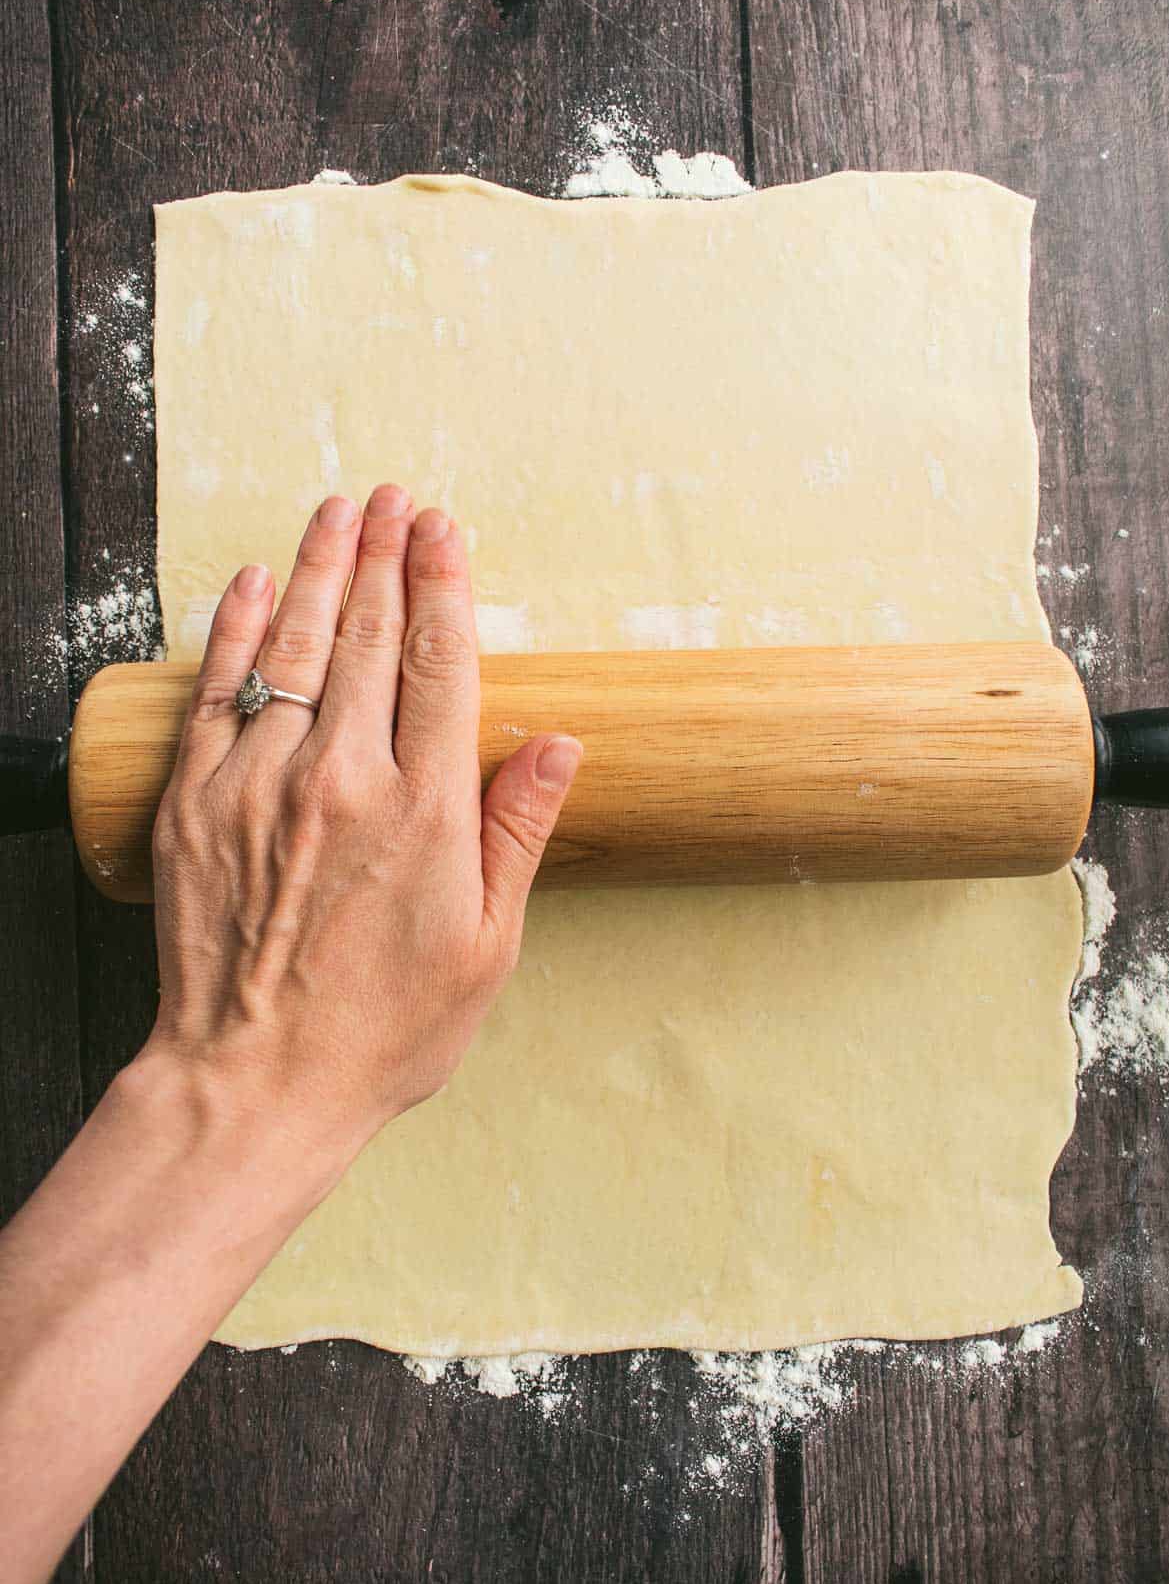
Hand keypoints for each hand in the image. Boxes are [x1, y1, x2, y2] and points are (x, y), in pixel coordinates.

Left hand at [146, 485, 581, 1156]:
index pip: (437, 664)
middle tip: (395, 499)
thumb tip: (559, 744)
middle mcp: (340, 780)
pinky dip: (235, 630)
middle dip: (383, 555)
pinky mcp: (194, 802)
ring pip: (292, 648)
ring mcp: (258, 785)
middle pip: (365, 637)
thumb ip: (516, 834)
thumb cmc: (380, 1032)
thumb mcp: (484, 948)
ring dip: (316, 569)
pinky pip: (216, 692)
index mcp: (422, 813)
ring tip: (336, 512)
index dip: (443, 586)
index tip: (446, 530)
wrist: (251, 1084)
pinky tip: (252, 584)